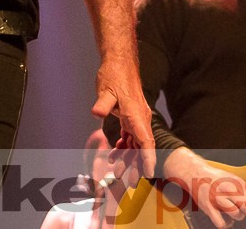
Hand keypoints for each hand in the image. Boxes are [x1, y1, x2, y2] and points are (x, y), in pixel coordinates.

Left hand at [92, 63, 155, 179]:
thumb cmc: (114, 74)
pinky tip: (116, 153)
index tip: (149, 173)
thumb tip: (96, 113)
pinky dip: (125, 146)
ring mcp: (137, 117)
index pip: (146, 141)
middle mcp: (140, 118)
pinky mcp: (131, 115)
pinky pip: (131, 135)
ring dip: (129, 157)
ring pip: (136, 143)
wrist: (119, 62)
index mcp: (137, 115)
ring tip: (118, 171)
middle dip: (137, 165)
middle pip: (142, 147)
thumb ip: (103, 103)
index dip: (148, 158)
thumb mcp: (106, 90)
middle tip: (130, 182)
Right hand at [163, 149, 245, 228]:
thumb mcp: (232, 179)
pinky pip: (220, 222)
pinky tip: (227, 220)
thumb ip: (245, 192)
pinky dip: (226, 224)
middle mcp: (225, 189)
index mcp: (233, 181)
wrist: (195, 173)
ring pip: (235, 213)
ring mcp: (216, 198)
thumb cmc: (215, 178)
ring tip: (236, 213)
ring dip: (238, 216)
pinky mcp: (208, 207)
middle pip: (245, 205)